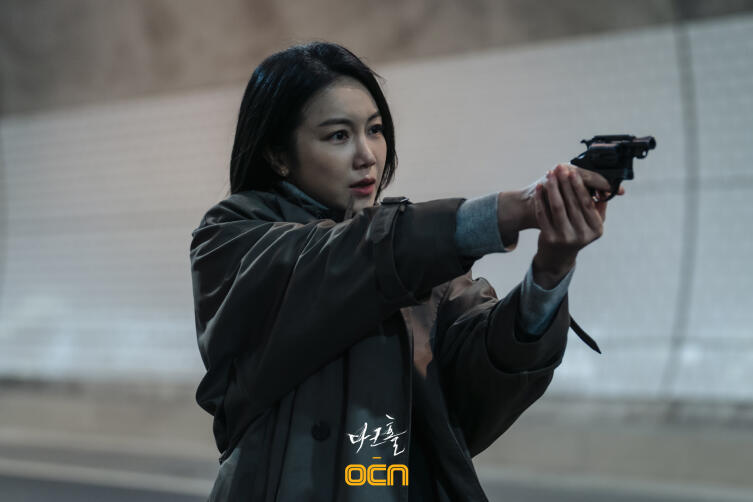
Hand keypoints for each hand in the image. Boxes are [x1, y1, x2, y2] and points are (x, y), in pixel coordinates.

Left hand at [531, 163, 624, 287]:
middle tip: (559, 167)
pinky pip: (543, 214)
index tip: (573, 171)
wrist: (558, 256)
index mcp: (596, 229)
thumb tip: (608, 185)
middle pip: (572, 203)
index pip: (587, 203)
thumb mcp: (592, 223)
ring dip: (553, 188)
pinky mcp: (550, 238)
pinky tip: (539, 188)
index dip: (579, 186)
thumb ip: (598, 205)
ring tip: (549, 174)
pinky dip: (540, 200)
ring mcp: (565, 238)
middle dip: (565, 182)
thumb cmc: (577, 232)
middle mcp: (583, 235)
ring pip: (557, 207)